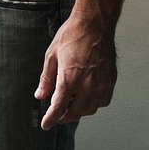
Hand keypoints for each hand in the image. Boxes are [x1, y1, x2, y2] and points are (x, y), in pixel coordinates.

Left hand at [35, 11, 117, 129]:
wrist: (94, 25)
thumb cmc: (72, 36)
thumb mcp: (51, 56)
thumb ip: (46, 79)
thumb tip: (40, 94)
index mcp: (69, 78)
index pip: (59, 107)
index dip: (51, 119)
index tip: (45, 125)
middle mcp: (87, 85)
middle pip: (76, 112)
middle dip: (64, 117)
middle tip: (56, 117)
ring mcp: (101, 83)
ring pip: (90, 109)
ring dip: (79, 112)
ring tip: (69, 108)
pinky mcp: (110, 80)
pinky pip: (103, 101)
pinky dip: (93, 105)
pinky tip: (85, 100)